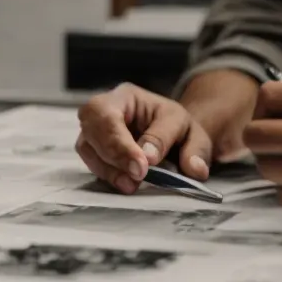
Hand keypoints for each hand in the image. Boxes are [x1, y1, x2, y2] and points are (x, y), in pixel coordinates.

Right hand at [74, 70, 258, 192]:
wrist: (169, 137)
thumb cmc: (176, 129)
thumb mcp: (193, 132)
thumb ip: (194, 150)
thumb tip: (192, 169)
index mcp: (126, 96)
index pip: (112, 113)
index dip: (123, 142)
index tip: (143, 166)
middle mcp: (104, 110)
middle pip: (91, 124)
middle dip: (113, 152)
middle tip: (136, 176)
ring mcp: (94, 131)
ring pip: (86, 145)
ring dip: (107, 168)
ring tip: (131, 185)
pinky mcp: (93, 151)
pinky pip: (90, 162)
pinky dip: (106, 175)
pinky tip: (124, 184)